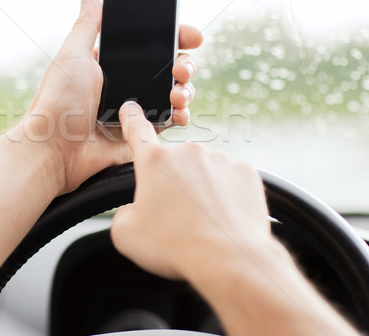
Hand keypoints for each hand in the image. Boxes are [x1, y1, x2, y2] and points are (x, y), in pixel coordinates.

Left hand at [21, 0, 201, 192]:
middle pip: (168, 68)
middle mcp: (124, 84)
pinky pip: (169, 121)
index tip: (191, 36)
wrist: (55, 151)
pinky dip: (180, 115)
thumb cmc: (58, 102)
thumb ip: (86, 26)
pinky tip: (179, 112)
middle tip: (181, 68)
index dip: (174, 38)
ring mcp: (134, 110)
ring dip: (186, 89)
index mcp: (109, 64)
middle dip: (184, 64)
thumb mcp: (72, 55)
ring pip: (174, 93)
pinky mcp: (140, 133)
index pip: (149, 45)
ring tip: (178, 93)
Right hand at [110, 101, 271, 279]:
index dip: (131, 119)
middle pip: (174, 164)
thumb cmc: (175, 246)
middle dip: (173, 184)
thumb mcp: (126, 234)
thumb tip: (134, 210)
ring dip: (200, 190)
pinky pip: (230, 180)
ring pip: (204, 172)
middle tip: (176, 217)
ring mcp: (220, 160)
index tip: (131, 108)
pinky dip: (225, 196)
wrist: (229, 258)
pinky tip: (222, 218)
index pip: (137, 131)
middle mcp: (188, 153)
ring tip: (202, 222)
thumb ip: (123, 213)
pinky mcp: (245, 173)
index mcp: (155, 162)